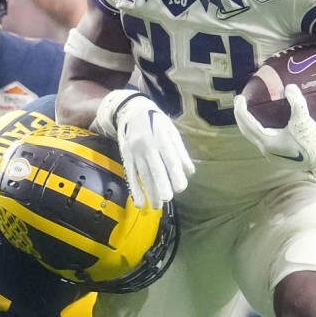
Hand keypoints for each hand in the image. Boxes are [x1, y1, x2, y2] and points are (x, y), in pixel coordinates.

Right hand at [95, 90, 193, 207]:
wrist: (132, 110)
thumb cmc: (157, 122)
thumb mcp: (171, 131)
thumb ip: (180, 151)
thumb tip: (190, 172)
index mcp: (161, 137)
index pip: (169, 158)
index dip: (175, 173)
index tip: (181, 188)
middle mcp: (147, 145)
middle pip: (154, 167)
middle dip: (161, 184)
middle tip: (167, 199)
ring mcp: (135, 151)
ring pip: (142, 173)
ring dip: (149, 191)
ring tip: (156, 205)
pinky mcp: (126, 156)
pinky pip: (130, 174)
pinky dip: (134, 189)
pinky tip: (139, 201)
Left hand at [233, 86, 315, 179]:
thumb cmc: (310, 142)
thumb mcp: (303, 120)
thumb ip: (296, 102)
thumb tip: (289, 87)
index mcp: (267, 142)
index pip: (247, 124)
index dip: (241, 110)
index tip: (239, 98)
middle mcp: (265, 149)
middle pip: (246, 130)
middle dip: (241, 115)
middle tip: (241, 101)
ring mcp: (270, 153)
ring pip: (253, 135)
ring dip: (249, 123)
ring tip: (248, 110)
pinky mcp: (276, 154)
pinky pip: (261, 138)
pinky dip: (257, 128)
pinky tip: (262, 121)